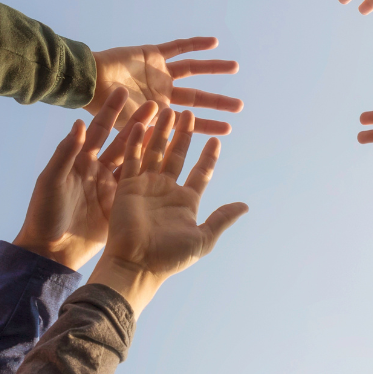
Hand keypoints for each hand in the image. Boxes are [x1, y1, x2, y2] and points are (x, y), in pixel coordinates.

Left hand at [14, 88, 157, 269]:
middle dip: (138, 121)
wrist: (51, 250)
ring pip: (134, 160)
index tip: (123, 90)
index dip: (110, 111)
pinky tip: (168, 158)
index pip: (97, 129)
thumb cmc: (44, 213)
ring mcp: (109, 186)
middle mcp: (96, 169)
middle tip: (157, 103)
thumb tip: (79, 124)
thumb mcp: (51, 181)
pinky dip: (152, 171)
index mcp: (79, 160)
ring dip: (150, 143)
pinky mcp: (118, 204)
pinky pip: (138, 184)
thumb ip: (65, 153)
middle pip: (121, 140)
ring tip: (168, 127)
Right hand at [88, 110, 248, 313]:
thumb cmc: (170, 256)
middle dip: (184, 135)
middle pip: (177, 155)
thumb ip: (222, 219)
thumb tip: (245, 206)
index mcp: (186, 201)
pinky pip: (132, 159)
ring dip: (161, 131)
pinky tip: (140, 123)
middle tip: (188, 113)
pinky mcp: (127, 186)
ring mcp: (146, 186)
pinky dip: (135, 141)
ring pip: (156, 151)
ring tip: (168, 110)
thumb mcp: (203, 238)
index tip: (217, 139)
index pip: (200, 172)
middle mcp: (167, 190)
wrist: (137, 263)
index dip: (208, 156)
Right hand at [89, 37, 242, 135]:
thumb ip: (151, 138)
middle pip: (196, 98)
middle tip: (240, 106)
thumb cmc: (104, 109)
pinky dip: (195, 44)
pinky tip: (214, 42)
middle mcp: (161, 92)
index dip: (208, 126)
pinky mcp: (152, 54)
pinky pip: (178, 47)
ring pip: (192, 70)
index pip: (189, 122)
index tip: (228, 130)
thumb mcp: (130, 130)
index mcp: (157, 113)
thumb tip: (171, 152)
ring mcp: (158, 73)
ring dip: (213, 69)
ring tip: (235, 67)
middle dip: (217, 102)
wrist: (88, 81)